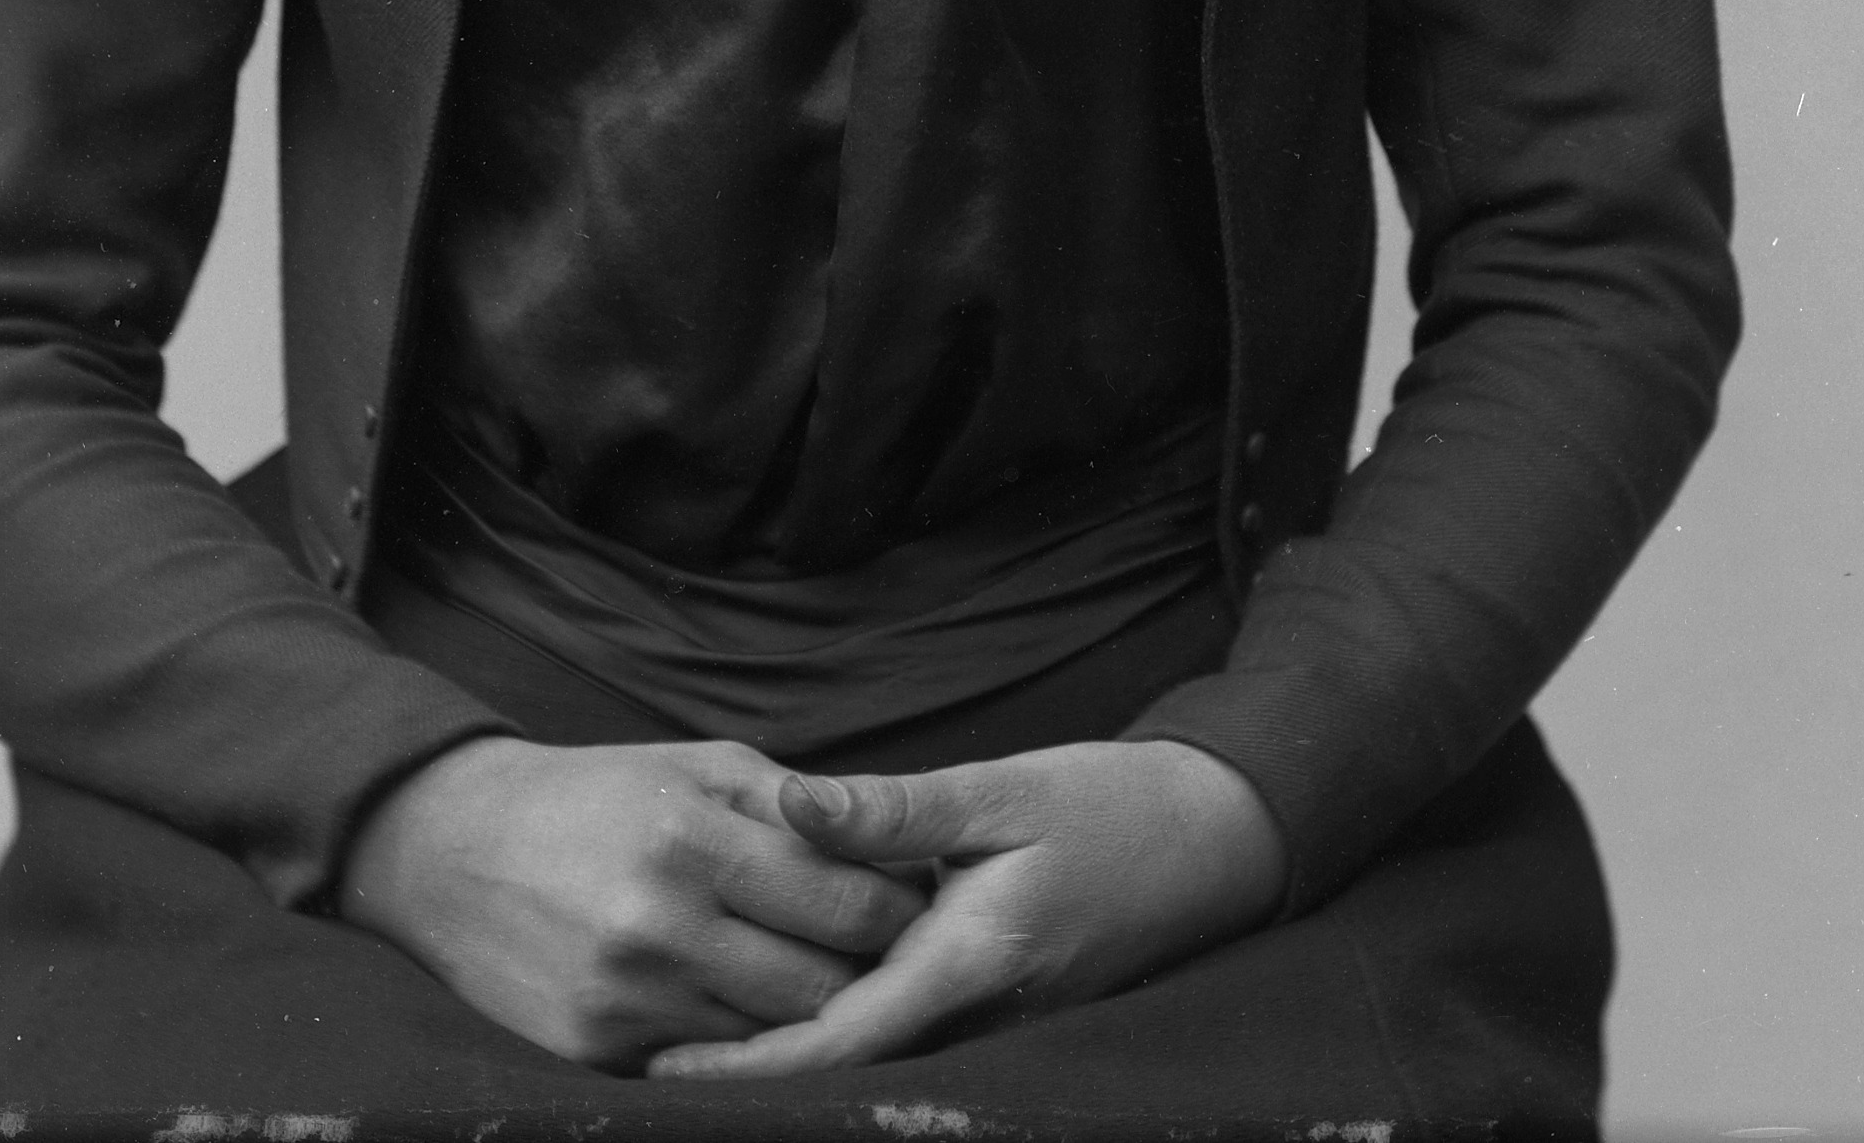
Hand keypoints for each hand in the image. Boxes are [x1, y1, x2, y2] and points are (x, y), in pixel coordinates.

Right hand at [337, 732, 931, 1068]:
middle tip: (896, 955)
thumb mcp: (694, 766)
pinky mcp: (602, 1053)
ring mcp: (630, 999)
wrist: (454, 852)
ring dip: (814, 1015)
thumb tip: (894, 835)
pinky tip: (760, 1006)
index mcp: (691, 838)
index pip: (842, 900)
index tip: (921, 903)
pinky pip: (712, 1062)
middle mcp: (661, 926)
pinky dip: (748, 1041)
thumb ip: (793, 804)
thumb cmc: (595, 795)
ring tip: (834, 978)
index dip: (897, 909)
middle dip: (869, 972)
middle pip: (820, 985)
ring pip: (774, 1037)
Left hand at [644, 737, 1289, 1079]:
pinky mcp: (1004, 1005)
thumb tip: (790, 804)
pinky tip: (789, 994)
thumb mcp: (1003, 793)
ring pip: (873, 1053)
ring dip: (790, 1050)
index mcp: (971, 963)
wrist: (1217, 843)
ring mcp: (994, 1020)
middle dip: (751, 1071)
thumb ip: (895, 811)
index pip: (837, 1043)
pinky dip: (841, 1023)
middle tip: (646, 1057)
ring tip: (690, 1034)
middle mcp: (979, 1013)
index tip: (663, 1069)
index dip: (747, 1067)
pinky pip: (906, 1029)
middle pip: (845, 1064)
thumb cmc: (1112, 807)